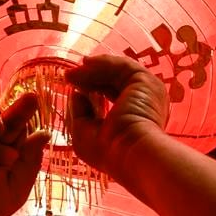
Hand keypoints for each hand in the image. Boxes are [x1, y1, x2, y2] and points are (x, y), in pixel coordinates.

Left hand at [66, 54, 169, 180]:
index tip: (74, 84)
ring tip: (71, 73)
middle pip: (115, 81)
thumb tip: (76, 93)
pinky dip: (102, 62)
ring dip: (92, 69)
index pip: (114, 95)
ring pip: (117, 71)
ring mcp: (147, 91)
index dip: (92, 88)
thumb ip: (80, 112)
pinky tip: (85, 64)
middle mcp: (144, 103)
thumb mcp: (85, 132)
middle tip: (69, 75)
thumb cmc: (109, 151)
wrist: (130, 152)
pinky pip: (121, 65)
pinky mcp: (145, 81)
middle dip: (90, 76)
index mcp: (135, 117)